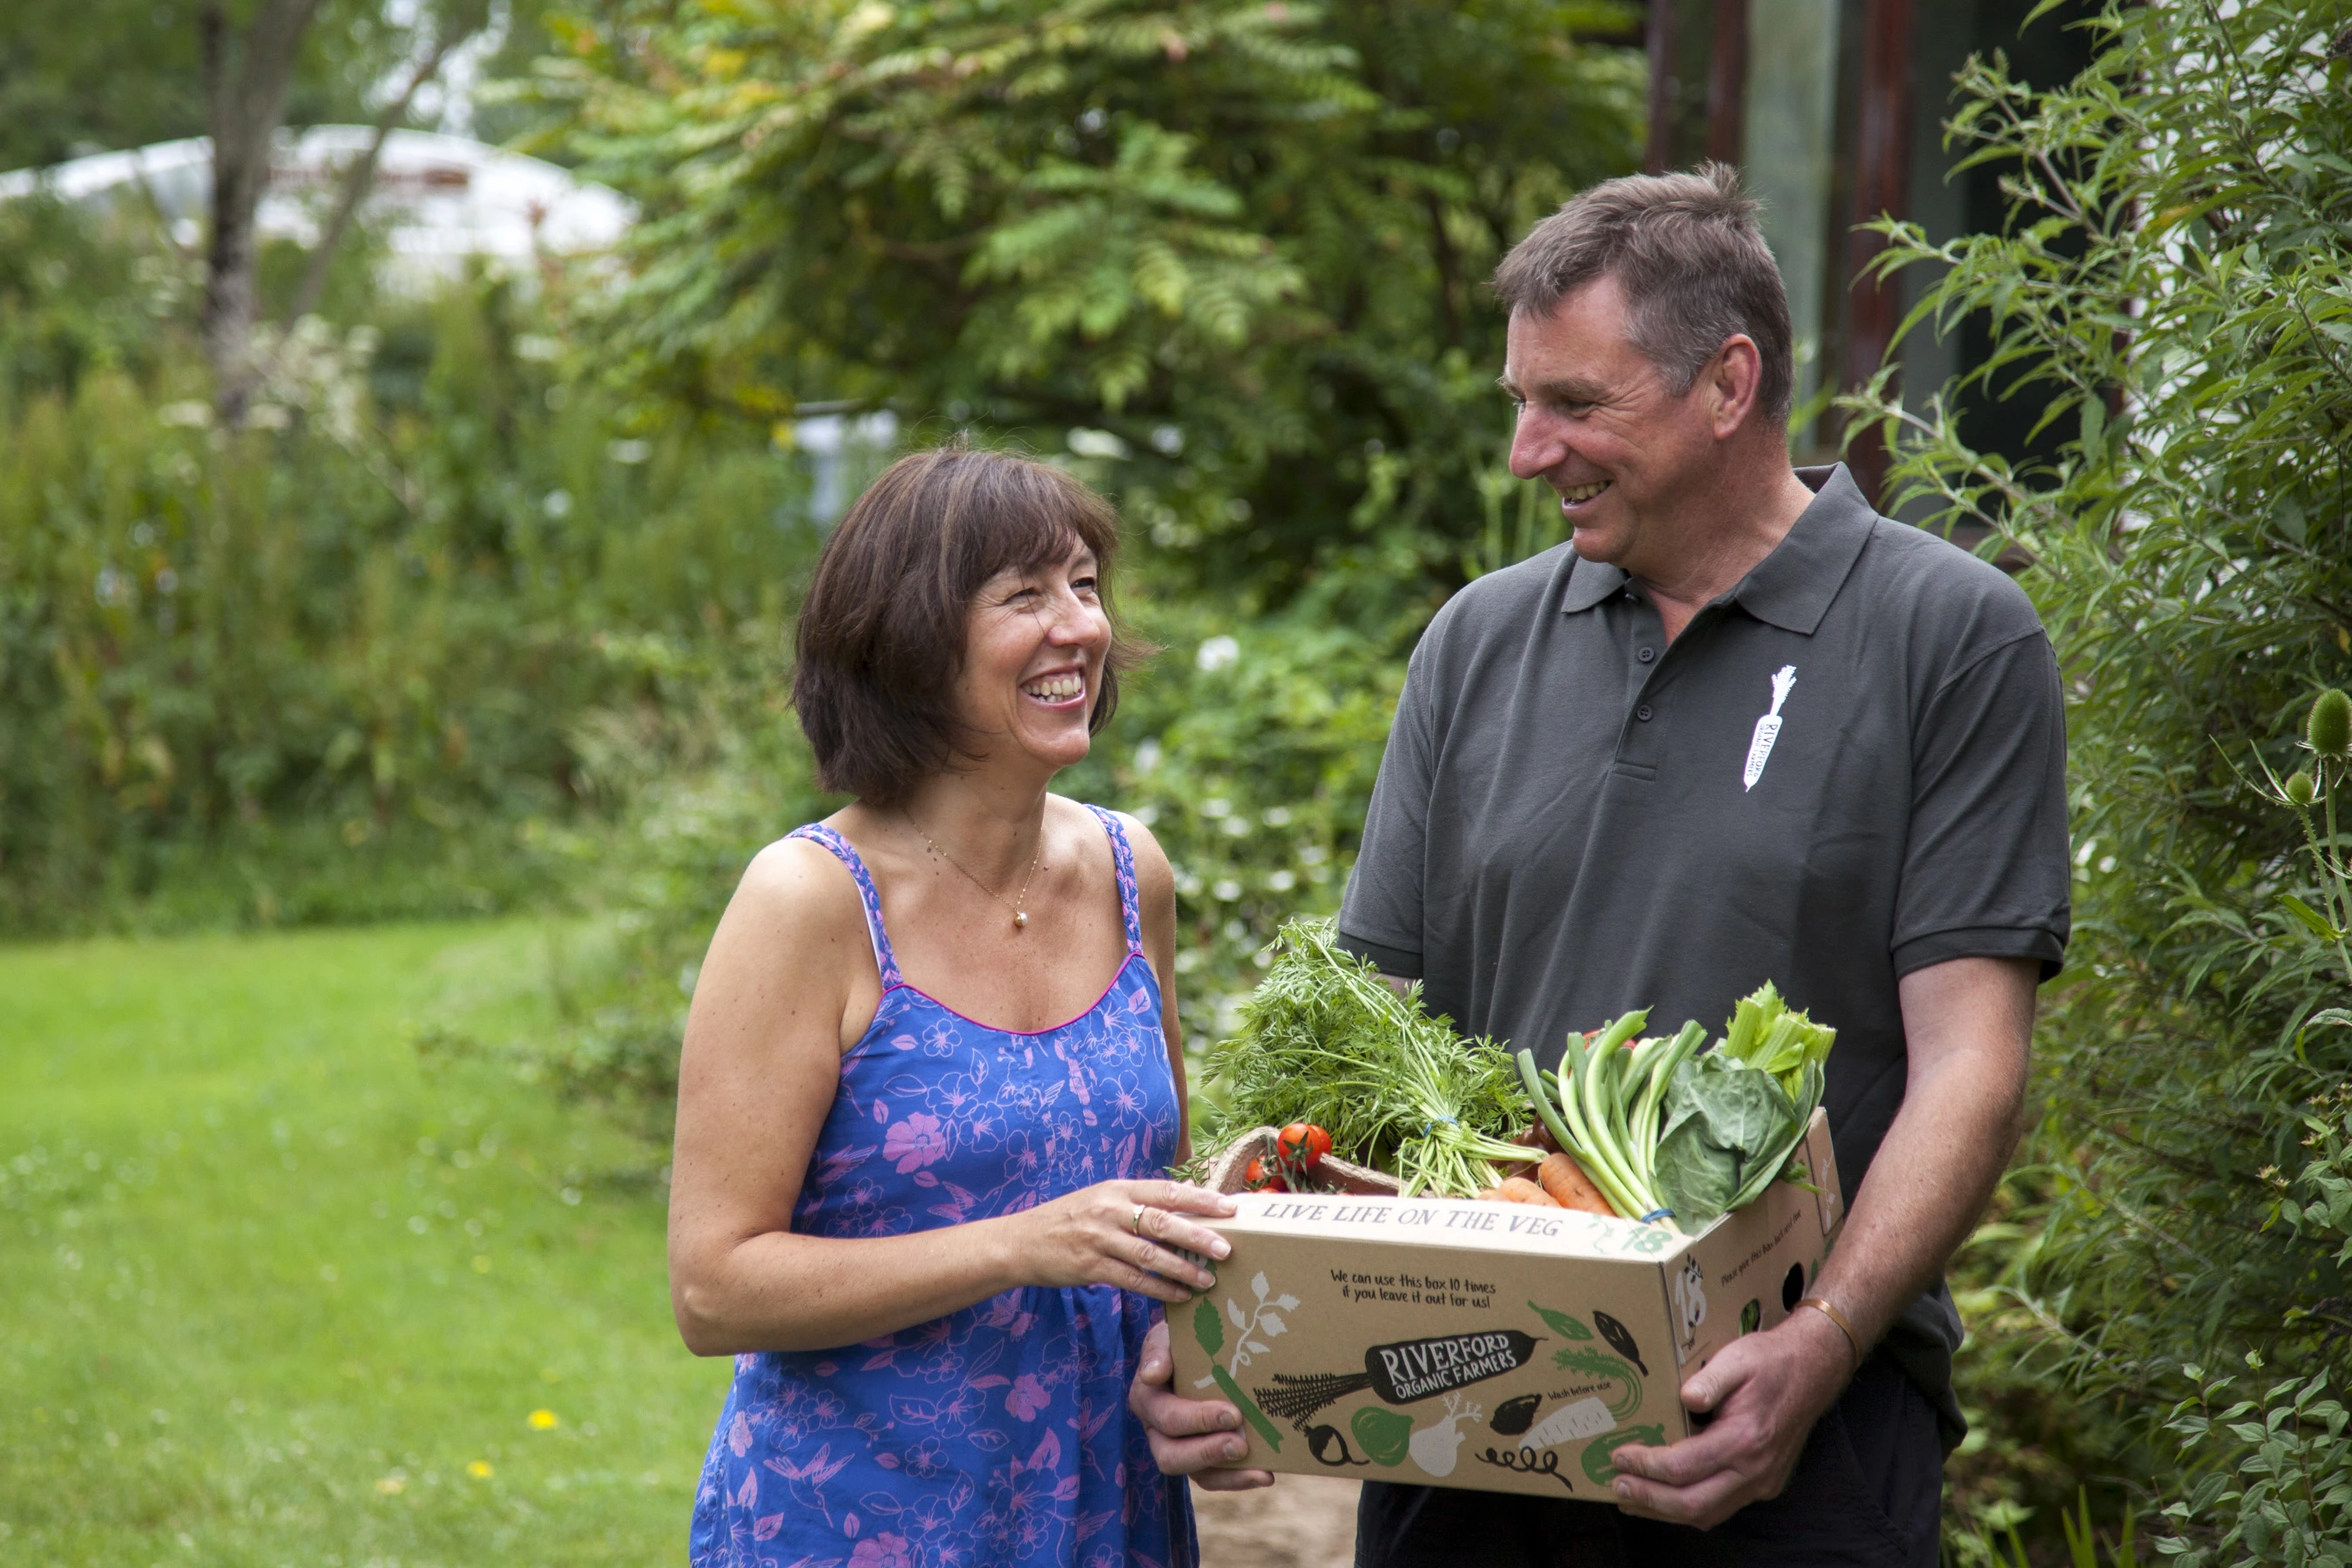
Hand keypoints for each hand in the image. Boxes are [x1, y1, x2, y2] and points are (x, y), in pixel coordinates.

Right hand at [1012, 1180, 1236, 1303]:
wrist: (1022, 1240)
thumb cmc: (1070, 1217)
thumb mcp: (1103, 1197)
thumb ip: (1142, 1199)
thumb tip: (1188, 1195)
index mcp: (1118, 1188)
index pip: (1167, 1190)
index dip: (1200, 1198)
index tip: (1230, 1208)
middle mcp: (1110, 1209)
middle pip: (1162, 1221)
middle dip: (1198, 1236)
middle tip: (1227, 1249)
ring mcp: (1099, 1238)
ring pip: (1149, 1254)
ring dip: (1182, 1269)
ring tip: (1208, 1281)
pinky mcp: (1091, 1267)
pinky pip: (1133, 1280)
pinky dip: (1159, 1289)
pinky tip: (1179, 1296)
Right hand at [1128, 1318, 1276, 1490]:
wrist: (1203, 1345)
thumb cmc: (1184, 1339)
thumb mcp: (1168, 1335)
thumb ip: (1158, 1350)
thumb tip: (1152, 1375)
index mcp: (1146, 1398)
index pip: (1165, 1416)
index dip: (1196, 1419)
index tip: (1232, 1413)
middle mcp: (1156, 1430)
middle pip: (1170, 1456)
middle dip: (1207, 1451)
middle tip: (1241, 1443)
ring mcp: (1179, 1448)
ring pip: (1195, 1475)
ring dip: (1227, 1473)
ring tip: (1260, 1470)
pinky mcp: (1201, 1460)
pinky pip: (1215, 1479)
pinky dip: (1239, 1479)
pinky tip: (1266, 1474)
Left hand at [1606, 1307, 1851, 1527]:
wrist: (1813, 1371)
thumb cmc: (1770, 1362)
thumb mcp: (1737, 1358)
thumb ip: (1710, 1379)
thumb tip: (1684, 1397)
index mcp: (1744, 1439)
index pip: (1683, 1466)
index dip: (1646, 1465)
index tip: (1619, 1455)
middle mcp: (1755, 1470)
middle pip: (1693, 1503)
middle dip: (1650, 1500)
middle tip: (1617, 1486)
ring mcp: (1762, 1482)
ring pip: (1708, 1513)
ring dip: (1666, 1511)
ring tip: (1632, 1499)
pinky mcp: (1764, 1485)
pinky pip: (1721, 1507)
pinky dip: (1690, 1507)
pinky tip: (1666, 1496)